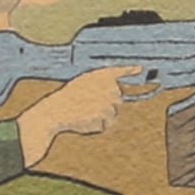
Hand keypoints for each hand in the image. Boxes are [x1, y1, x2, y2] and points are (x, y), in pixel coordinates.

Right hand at [17, 61, 150, 163]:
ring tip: (84, 113)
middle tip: (88, 106)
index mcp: (101, 76)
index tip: (139, 68)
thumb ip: (100, 84)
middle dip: (107, 105)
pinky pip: (106, 125)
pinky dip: (97, 126)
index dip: (129, 69)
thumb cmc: (67, 99)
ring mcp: (109, 100)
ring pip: (113, 114)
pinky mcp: (106, 114)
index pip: (119, 70)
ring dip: (102, 117)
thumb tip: (115, 89)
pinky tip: (85, 119)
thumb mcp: (83, 84)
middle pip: (118, 100)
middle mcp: (109, 86)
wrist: (55, 110)